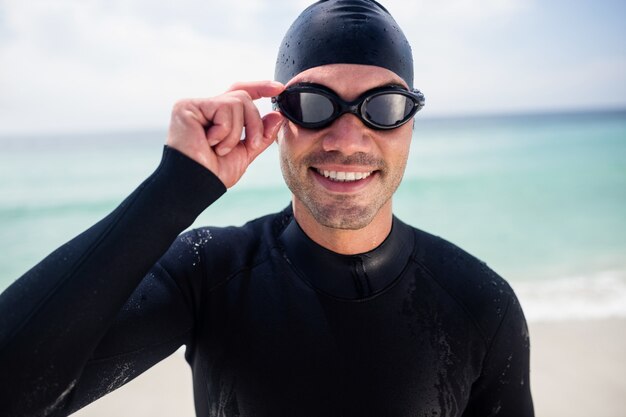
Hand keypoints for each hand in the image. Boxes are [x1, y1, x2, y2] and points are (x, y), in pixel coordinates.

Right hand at [166, 80, 284, 187]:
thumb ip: (261, 134)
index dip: (260, 88)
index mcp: (217, 117)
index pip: (240, 94)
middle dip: (254, 123)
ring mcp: (195, 106)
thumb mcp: (245, 153)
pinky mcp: (187, 106)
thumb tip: (277, 116)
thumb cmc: (214, 173)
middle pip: (243, 97)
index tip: (279, 89)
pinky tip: (209, 142)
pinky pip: (223, 108)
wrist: (196, 185)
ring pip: (236, 102)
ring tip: (220, 149)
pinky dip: (224, 131)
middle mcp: (205, 108)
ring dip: (236, 132)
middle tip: (250, 144)